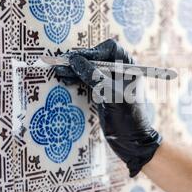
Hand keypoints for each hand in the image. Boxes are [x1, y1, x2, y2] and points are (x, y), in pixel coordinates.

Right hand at [55, 39, 162, 176]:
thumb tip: (74, 60)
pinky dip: (78, 79)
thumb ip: (93, 76)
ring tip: (59, 71)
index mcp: (129, 68)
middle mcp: (121, 72)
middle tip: (60, 63)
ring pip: (91, 69)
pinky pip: (89, 80)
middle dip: (79, 60)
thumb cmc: (128, 118)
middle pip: (98, 58)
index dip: (93, 52)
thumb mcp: (110, 95)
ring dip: (75, 70)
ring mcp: (112, 82)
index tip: (77, 59)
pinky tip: (66, 79)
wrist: (133, 142)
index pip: (110, 49)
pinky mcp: (104, 92)